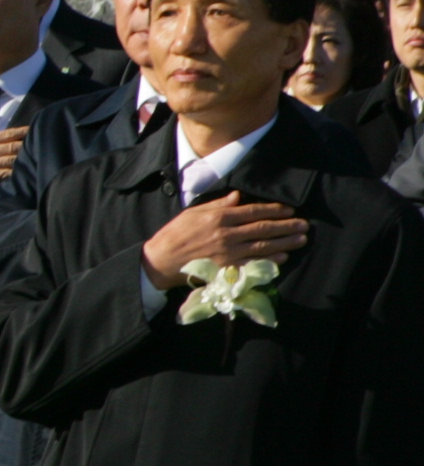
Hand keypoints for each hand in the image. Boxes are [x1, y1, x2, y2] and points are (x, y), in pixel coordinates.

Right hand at [141, 193, 306, 290]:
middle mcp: (227, 234)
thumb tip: (238, 196)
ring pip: (263, 245)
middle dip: (286, 226)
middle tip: (304, 225)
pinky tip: (282, 257)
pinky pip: (253, 264)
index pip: (253, 211)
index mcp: (219, 217)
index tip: (289, 210)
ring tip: (300, 239)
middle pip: (263, 228)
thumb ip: (217, 205)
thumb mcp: (193, 212)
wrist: (161, 260)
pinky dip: (269, 261)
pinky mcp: (227, 268)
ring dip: (285, 242)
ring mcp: (228, 253)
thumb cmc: (175, 233)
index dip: (274, 210)